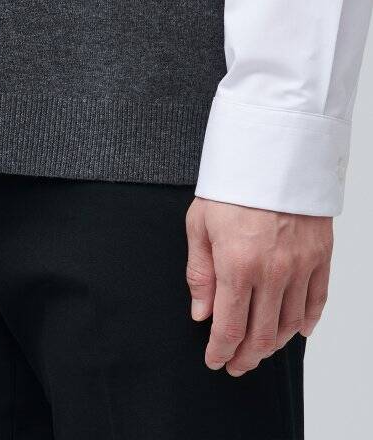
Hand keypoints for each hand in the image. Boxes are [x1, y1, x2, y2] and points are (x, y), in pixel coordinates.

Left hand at [185, 198, 332, 375]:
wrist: (272, 155)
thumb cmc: (233, 187)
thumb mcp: (199, 225)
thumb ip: (200, 273)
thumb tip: (200, 313)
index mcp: (237, 265)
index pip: (229, 327)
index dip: (221, 351)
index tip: (214, 360)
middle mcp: (272, 272)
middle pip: (262, 334)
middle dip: (246, 357)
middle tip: (235, 364)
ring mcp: (300, 266)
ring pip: (290, 324)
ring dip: (274, 345)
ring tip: (259, 350)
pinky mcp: (320, 256)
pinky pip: (317, 301)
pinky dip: (307, 322)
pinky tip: (297, 331)